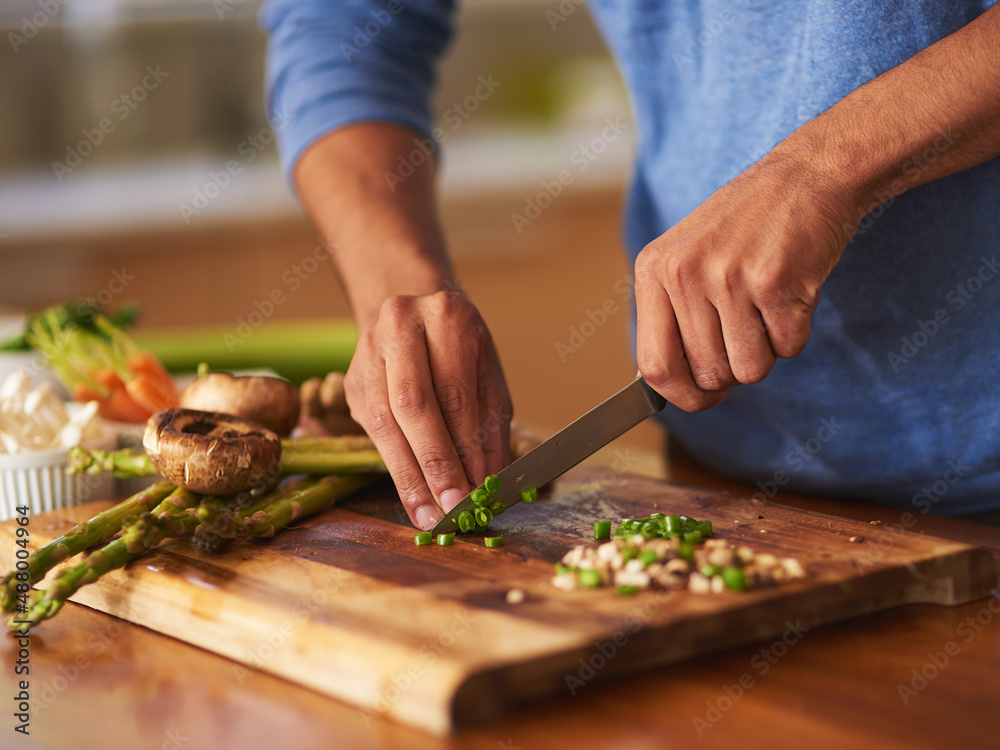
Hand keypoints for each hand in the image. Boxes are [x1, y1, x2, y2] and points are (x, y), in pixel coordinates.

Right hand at [343, 291, 511, 529]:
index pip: (454, 393)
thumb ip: (491, 426)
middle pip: (413, 405)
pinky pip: (372, 430)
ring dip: (409, 476)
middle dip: (434, 464)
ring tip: (430, 515)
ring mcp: (368, 352)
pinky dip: (396, 466)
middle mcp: (401, 326)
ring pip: (384, 422)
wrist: (414, 316)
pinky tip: (413, 494)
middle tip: (453, 508)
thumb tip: (491, 480)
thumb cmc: (461, 351)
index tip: (478, 490)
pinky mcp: (351, 381)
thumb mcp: (488, 377)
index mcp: (446, 318)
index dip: (465, 447)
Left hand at [634, 150, 856, 410]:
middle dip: (736, 367)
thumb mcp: (687, 257)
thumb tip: (663, 387)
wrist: (808, 175)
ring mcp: (728, 278)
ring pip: (750, 370)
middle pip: (710, 375)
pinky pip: (788, 348)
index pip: (653, 366)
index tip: (703, 397)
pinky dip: (797, 331)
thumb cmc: (746, 225)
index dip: (682, 396)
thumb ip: (671, 316)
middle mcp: (684, 274)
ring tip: (768, 305)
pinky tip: (792, 292)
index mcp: (654, 270)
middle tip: (749, 327)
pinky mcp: (775, 282)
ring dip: (768, 350)